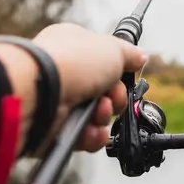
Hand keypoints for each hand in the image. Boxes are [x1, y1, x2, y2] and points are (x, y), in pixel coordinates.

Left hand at [33, 23, 146, 151]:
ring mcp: (60, 101)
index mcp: (75, 46)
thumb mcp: (113, 48)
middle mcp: (67, 74)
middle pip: (106, 92)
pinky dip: (92, 136)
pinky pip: (84, 136)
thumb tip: (142, 56)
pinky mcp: (55, 128)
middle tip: (110, 96)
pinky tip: (89, 129)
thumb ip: (130, 54)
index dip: (120, 72)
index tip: (127, 75)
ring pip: (97, 116)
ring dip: (104, 116)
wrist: (41, 93)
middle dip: (115, 98)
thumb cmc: (72, 62)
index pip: (105, 61)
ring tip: (96, 112)